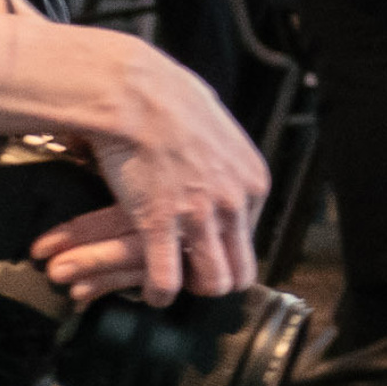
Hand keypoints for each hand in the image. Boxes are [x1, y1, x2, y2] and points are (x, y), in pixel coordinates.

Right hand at [28, 32, 269, 306]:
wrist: (133, 93)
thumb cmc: (170, 104)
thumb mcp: (221, 134)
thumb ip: (227, 165)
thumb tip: (224, 173)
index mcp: (253, 182)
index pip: (250, 240)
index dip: (223, 250)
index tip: (201, 249)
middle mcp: (235, 202)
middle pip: (240, 270)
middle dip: (214, 279)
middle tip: (189, 275)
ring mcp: (200, 215)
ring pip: (212, 283)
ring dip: (190, 287)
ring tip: (171, 281)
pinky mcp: (161, 223)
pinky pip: (167, 280)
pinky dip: (159, 292)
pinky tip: (151, 290)